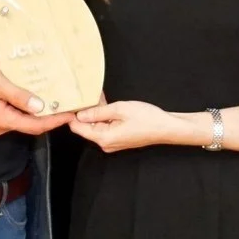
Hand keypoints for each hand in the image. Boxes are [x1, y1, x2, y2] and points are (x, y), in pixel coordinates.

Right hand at [0, 44, 72, 136]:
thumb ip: (19, 96)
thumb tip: (40, 107)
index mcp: (3, 120)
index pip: (35, 125)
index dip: (54, 121)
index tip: (69, 115)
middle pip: (27, 118)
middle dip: (39, 104)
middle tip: (57, 96)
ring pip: (16, 108)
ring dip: (21, 92)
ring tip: (25, 77)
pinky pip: (5, 102)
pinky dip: (9, 90)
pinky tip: (4, 72)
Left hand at [70, 100, 192, 152]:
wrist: (166, 127)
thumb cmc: (148, 119)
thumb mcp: (120, 109)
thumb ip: (98, 112)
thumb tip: (80, 113)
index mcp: (103, 138)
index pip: (77, 127)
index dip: (73, 113)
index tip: (72, 101)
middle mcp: (105, 143)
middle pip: (85, 126)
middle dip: (86, 110)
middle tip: (89, 95)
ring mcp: (112, 142)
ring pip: (95, 125)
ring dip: (96, 112)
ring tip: (100, 98)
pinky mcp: (118, 139)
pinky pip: (105, 127)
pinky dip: (104, 116)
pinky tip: (107, 105)